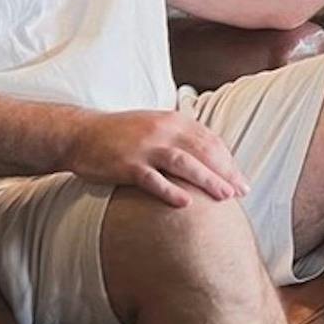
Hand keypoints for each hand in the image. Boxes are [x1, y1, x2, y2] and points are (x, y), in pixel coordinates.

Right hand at [61, 109, 250, 208]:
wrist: (81, 134)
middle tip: (242, 191)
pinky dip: (170, 191)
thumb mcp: (156, 125)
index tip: (240, 178)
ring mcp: (144, 147)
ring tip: (225, 196)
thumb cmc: (122, 133)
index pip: (209, 140)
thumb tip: (210, 155)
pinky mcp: (126, 165)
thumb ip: (181, 136)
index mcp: (173, 120)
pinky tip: (186, 203)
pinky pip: (152, 179)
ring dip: (207, 180)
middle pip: (202, 151)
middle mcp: (162, 130)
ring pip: (184, 163)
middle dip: (225, 172)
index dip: (228, 160)